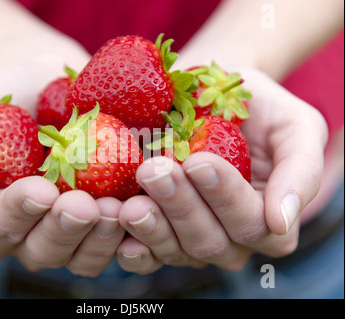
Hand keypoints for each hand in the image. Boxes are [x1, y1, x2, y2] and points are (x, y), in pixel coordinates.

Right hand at [0, 61, 125, 276]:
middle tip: (84, 205)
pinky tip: (142, 210)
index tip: (42, 188)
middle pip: (46, 251)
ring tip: (116, 209)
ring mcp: (75, 230)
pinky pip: (122, 242)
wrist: (46, 80)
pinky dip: (134, 233)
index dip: (20, 213)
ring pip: (84, 257)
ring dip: (100, 238)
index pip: (2, 232)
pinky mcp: (110, 217)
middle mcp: (34, 234)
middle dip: (65, 229)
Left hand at [115, 68, 327, 273]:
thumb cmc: (257, 109)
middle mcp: (231, 237)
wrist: (212, 94)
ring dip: (152, 226)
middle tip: (154, 171)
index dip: (226, 197)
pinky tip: (118, 229)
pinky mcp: (160, 232)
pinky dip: (132, 247)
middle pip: (209, 241)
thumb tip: (281, 221)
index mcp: (268, 219)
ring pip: (176, 249)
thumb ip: (301, 172)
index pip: (253, 224)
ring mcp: (192, 238)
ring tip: (131, 202)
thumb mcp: (296, 128)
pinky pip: (147, 255)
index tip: (199, 162)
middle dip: (181, 207)